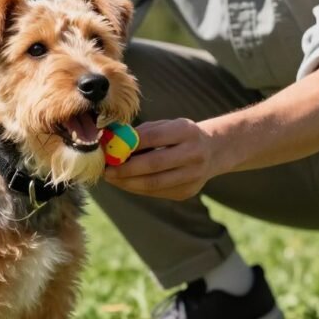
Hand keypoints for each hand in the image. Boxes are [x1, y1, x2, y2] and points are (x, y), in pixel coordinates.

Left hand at [103, 118, 219, 200]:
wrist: (212, 152)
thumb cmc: (179, 135)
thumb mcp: (166, 126)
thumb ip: (142, 133)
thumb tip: (112, 143)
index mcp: (187, 131)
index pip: (153, 138)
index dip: (129, 145)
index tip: (110, 150)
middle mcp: (194, 153)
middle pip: (154, 164)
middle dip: (126, 169)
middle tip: (107, 171)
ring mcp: (193, 175)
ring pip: (154, 183)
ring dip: (128, 183)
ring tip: (112, 178)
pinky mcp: (187, 192)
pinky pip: (156, 192)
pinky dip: (137, 188)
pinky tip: (125, 183)